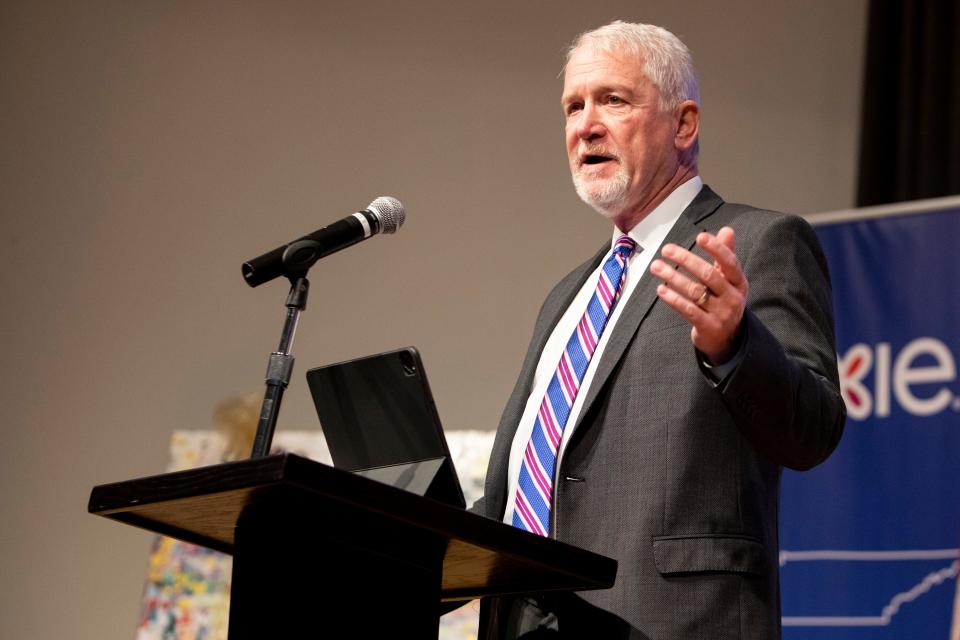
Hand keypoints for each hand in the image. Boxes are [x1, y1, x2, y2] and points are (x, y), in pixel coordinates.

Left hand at [649, 226, 747, 363]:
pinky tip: (661, 288)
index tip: (700, 237)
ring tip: (656, 267)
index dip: (716, 249)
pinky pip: (688, 309)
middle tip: (666, 249)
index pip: (729, 262)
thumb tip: (727, 230)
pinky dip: (673, 298)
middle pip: (708, 275)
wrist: (727, 339)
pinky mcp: (707, 327)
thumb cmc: (723, 302)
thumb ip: (725, 256)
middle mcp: (733, 297)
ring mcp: (721, 314)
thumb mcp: (729, 281)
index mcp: (739, 282)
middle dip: (685, 260)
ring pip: (694, 291)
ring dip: (673, 277)